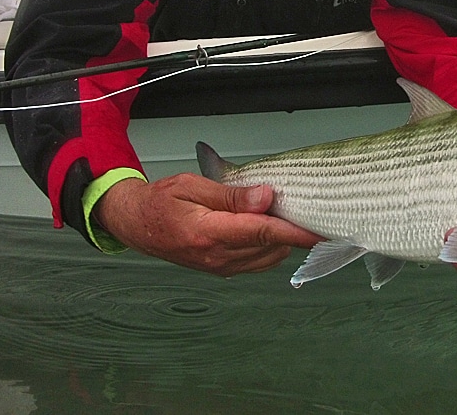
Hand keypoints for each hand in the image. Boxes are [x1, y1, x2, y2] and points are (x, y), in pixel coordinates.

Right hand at [94, 173, 321, 275]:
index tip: (318, 230)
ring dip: (280, 238)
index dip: (294, 232)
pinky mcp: (223, 270)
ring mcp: (220, 267)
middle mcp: (216, 257)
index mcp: (207, 233)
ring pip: (269, 257)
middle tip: (297, 205)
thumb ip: (232, 195)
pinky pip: (259, 262)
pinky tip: (266, 228)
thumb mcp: (194, 186)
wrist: (138, 224)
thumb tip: (265, 197)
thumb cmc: (161, 201)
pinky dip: (270, 247)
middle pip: (271, 246)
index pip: (261, 233)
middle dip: (289, 228)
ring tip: (279, 213)